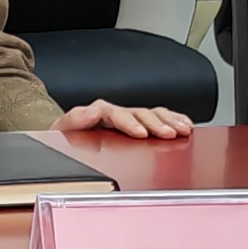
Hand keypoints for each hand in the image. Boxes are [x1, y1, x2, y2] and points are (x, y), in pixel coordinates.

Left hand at [52, 101, 193, 140]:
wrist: (69, 136)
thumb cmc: (68, 134)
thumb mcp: (63, 128)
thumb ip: (75, 119)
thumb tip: (90, 112)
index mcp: (99, 112)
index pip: (116, 113)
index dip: (129, 123)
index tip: (141, 133)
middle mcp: (118, 113)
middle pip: (139, 113)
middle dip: (156, 123)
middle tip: (168, 133)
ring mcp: (130, 118)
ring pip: (153, 114)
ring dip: (169, 121)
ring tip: (182, 129)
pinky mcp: (140, 124)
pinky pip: (160, 118)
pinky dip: (174, 120)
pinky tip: (185, 125)